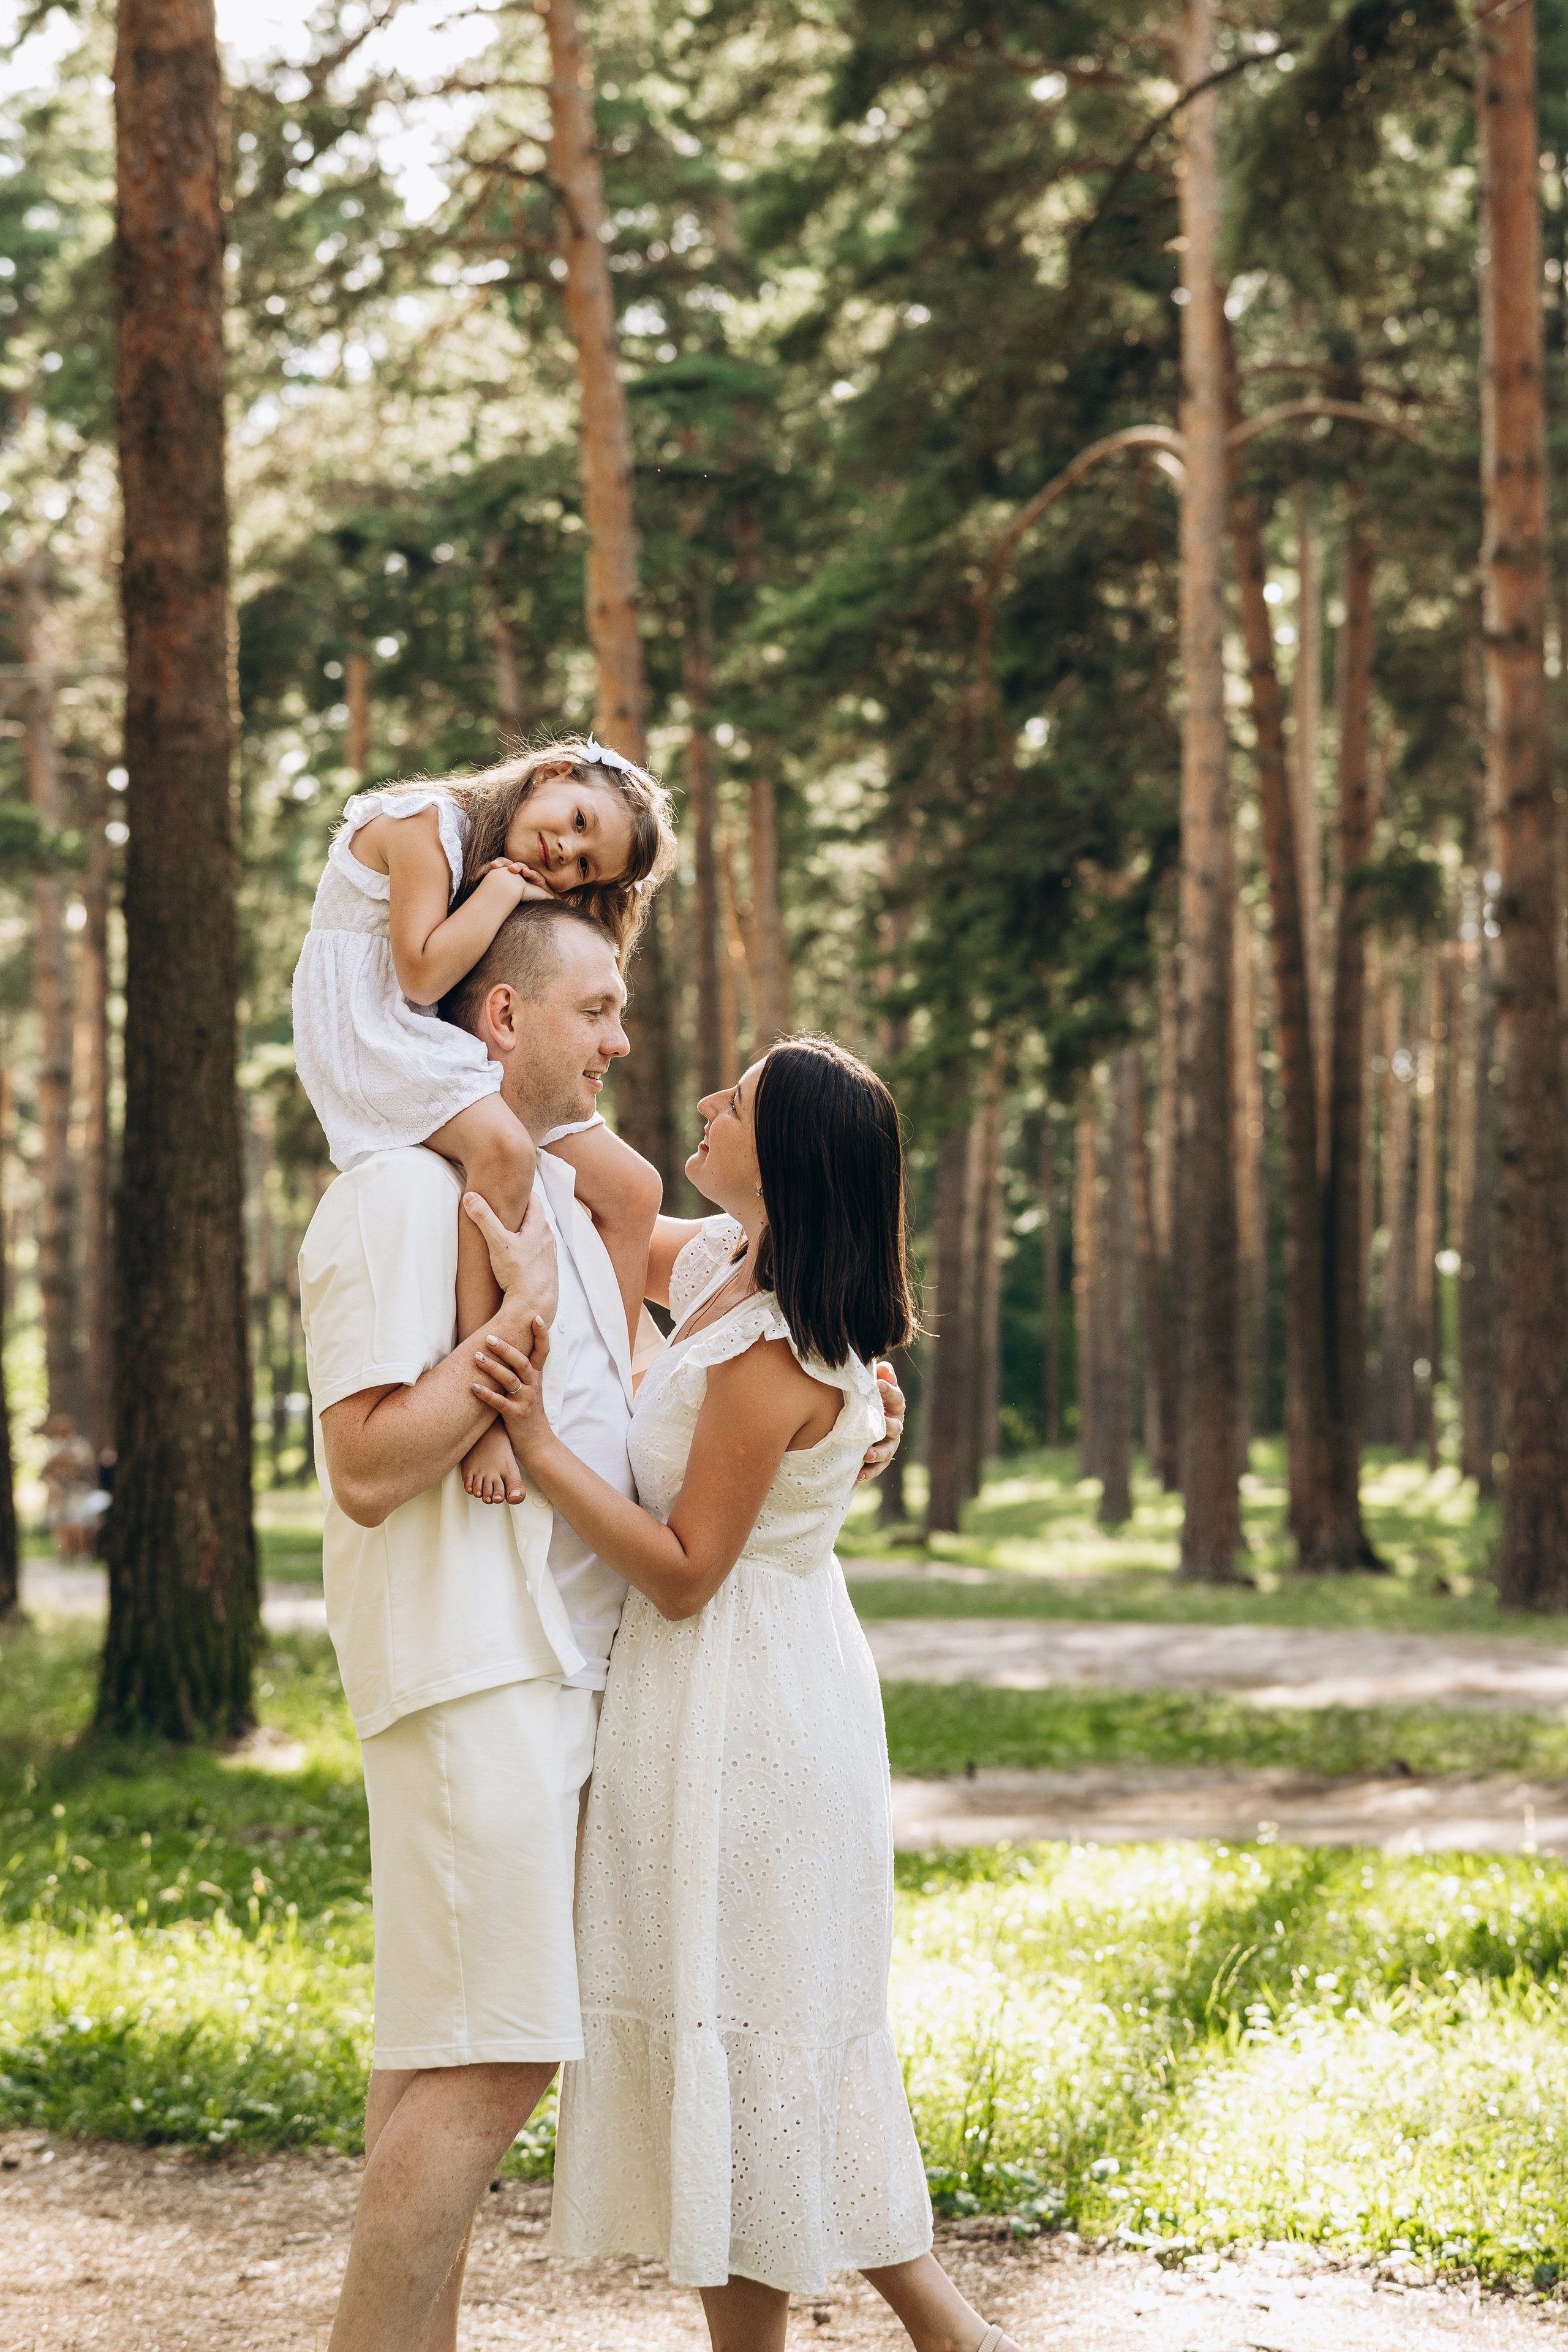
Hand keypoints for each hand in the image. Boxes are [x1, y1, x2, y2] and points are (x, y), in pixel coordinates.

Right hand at [463, 1191, 559, 1325]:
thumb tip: (470, 1197)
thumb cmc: (518, 1273)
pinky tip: (519, 1255)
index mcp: (539, 1226)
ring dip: (526, 1230)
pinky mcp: (548, 1268)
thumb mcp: (497, 1243)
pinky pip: (539, 1250)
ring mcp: (550, 1253)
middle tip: (505, 1209)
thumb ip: (484, 1218)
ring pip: (538, 1234)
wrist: (534, 1305)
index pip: (533, 1199)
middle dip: (521, 1211)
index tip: (509, 1191)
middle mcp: (548, 1237)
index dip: (521, 1194)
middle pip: (535, 1216)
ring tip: (511, 1232)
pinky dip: (529, 1247)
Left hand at [471, 1324, 553, 1464]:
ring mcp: (525, 1401)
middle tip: (488, 1337)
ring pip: (510, 1380)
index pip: (543, 1351)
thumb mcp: (530, 1389)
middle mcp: (533, 1386)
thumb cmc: (528, 1413)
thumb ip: (520, 1371)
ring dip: (493, 1368)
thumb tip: (505, 1348)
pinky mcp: (515, 1416)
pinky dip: (486, 1395)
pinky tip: (473, 1388)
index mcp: (536, 1377)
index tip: (535, 1316)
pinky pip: (500, 1403)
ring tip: (476, 1357)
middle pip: (522, 1362)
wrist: (538, 1443)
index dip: (541, 1335)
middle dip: (506, 1348)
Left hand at [480, 856, 555, 903]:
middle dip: (501, 863)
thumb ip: (488, 894)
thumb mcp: (502, 898)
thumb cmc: (520, 900)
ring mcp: (528, 874)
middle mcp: (517, 871)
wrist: (539, 903)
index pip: (496, 867)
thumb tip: (470, 894)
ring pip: (521, 866)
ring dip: (516, 866)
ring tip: (511, 869)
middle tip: (494, 865)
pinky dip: (530, 873)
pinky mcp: (539, 880)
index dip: (487, 868)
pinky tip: (525, 873)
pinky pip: (535, 875)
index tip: (478, 875)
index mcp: (506, 873)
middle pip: (507, 863)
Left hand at [858, 1360, 905, 1482]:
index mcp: (894, 1406)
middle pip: (895, 1426)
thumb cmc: (866, 1398)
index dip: (889, 1390)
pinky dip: (869, 1471)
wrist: (859, 1421)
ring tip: (867, 1455)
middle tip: (880, 1424)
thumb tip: (883, 1368)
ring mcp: (888, 1444)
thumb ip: (880, 1376)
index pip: (896, 1398)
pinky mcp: (879, 1460)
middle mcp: (894, 1425)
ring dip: (878, 1453)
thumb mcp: (873, 1385)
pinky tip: (858, 1475)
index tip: (878, 1383)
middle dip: (888, 1425)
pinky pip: (876, 1468)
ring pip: (887, 1450)